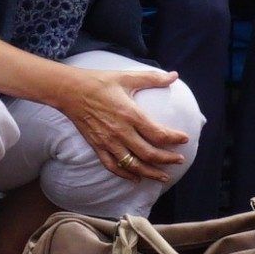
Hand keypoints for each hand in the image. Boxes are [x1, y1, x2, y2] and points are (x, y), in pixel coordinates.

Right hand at [54, 61, 188, 181]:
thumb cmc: (99, 82)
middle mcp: (121, 131)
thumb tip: (174, 75)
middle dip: (167, 160)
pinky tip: (136, 178)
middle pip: (149, 154)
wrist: (69, 90)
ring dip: (150, 173)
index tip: (185, 139)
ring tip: (164, 176)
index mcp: (130, 114)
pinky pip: (113, 166)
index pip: (159, 134)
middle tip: (179, 160)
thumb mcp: (127, 77)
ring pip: (133, 165)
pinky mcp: (97, 146)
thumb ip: (152, 78)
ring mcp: (108, 141)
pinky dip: (126, 175)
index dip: (174, 139)